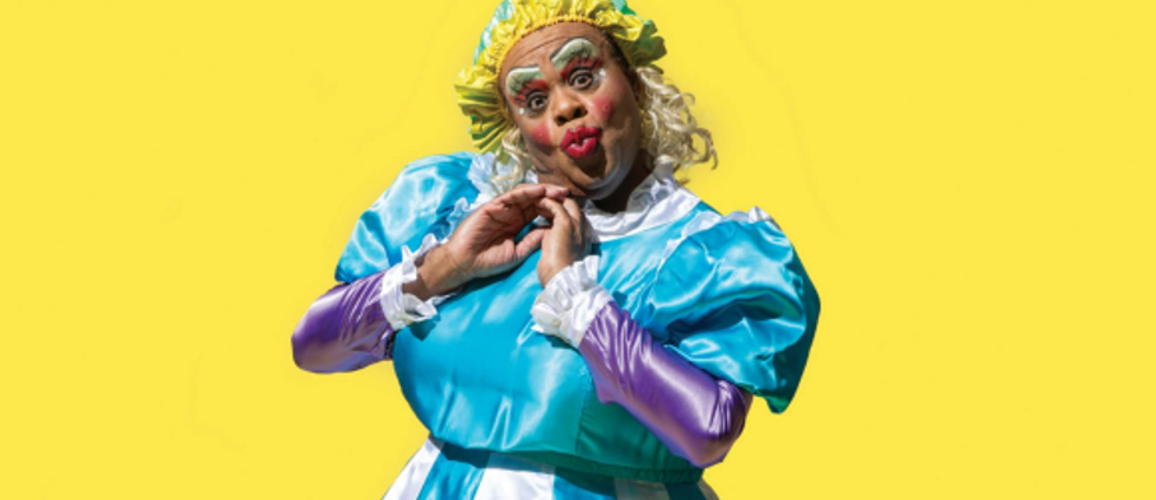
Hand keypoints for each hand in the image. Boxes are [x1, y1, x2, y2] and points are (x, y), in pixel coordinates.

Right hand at [406, 184, 567, 298]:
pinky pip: (510, 196)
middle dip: (552, 195)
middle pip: (534, 200)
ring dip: (542, 190)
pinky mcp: (491, 206)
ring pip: (524, 194)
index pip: (538, 211)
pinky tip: (539, 190)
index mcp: (517, 223)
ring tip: (558, 190)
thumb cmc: (487, 261)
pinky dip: (525, 192)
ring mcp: (501, 208)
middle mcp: (510, 213)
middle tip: (569, 194)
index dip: (553, 207)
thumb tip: (551, 231)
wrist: (464, 264)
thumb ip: (533, 241)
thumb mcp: (517, 253)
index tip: (570, 207)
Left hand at [536, 197, 588, 285]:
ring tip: (538, 200)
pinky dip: (545, 202)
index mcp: (583, 239)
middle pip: (573, 207)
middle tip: (543, 203)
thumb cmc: (557, 275)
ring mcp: (576, 224)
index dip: (563, 213)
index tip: (549, 214)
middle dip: (559, 202)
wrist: (560, 279)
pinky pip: (555, 205)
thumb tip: (548, 236)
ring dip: (551, 200)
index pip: (576, 218)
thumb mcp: (560, 256)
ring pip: (565, 202)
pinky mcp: (565, 223)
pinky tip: (535, 203)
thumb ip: (557, 243)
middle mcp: (583, 229)